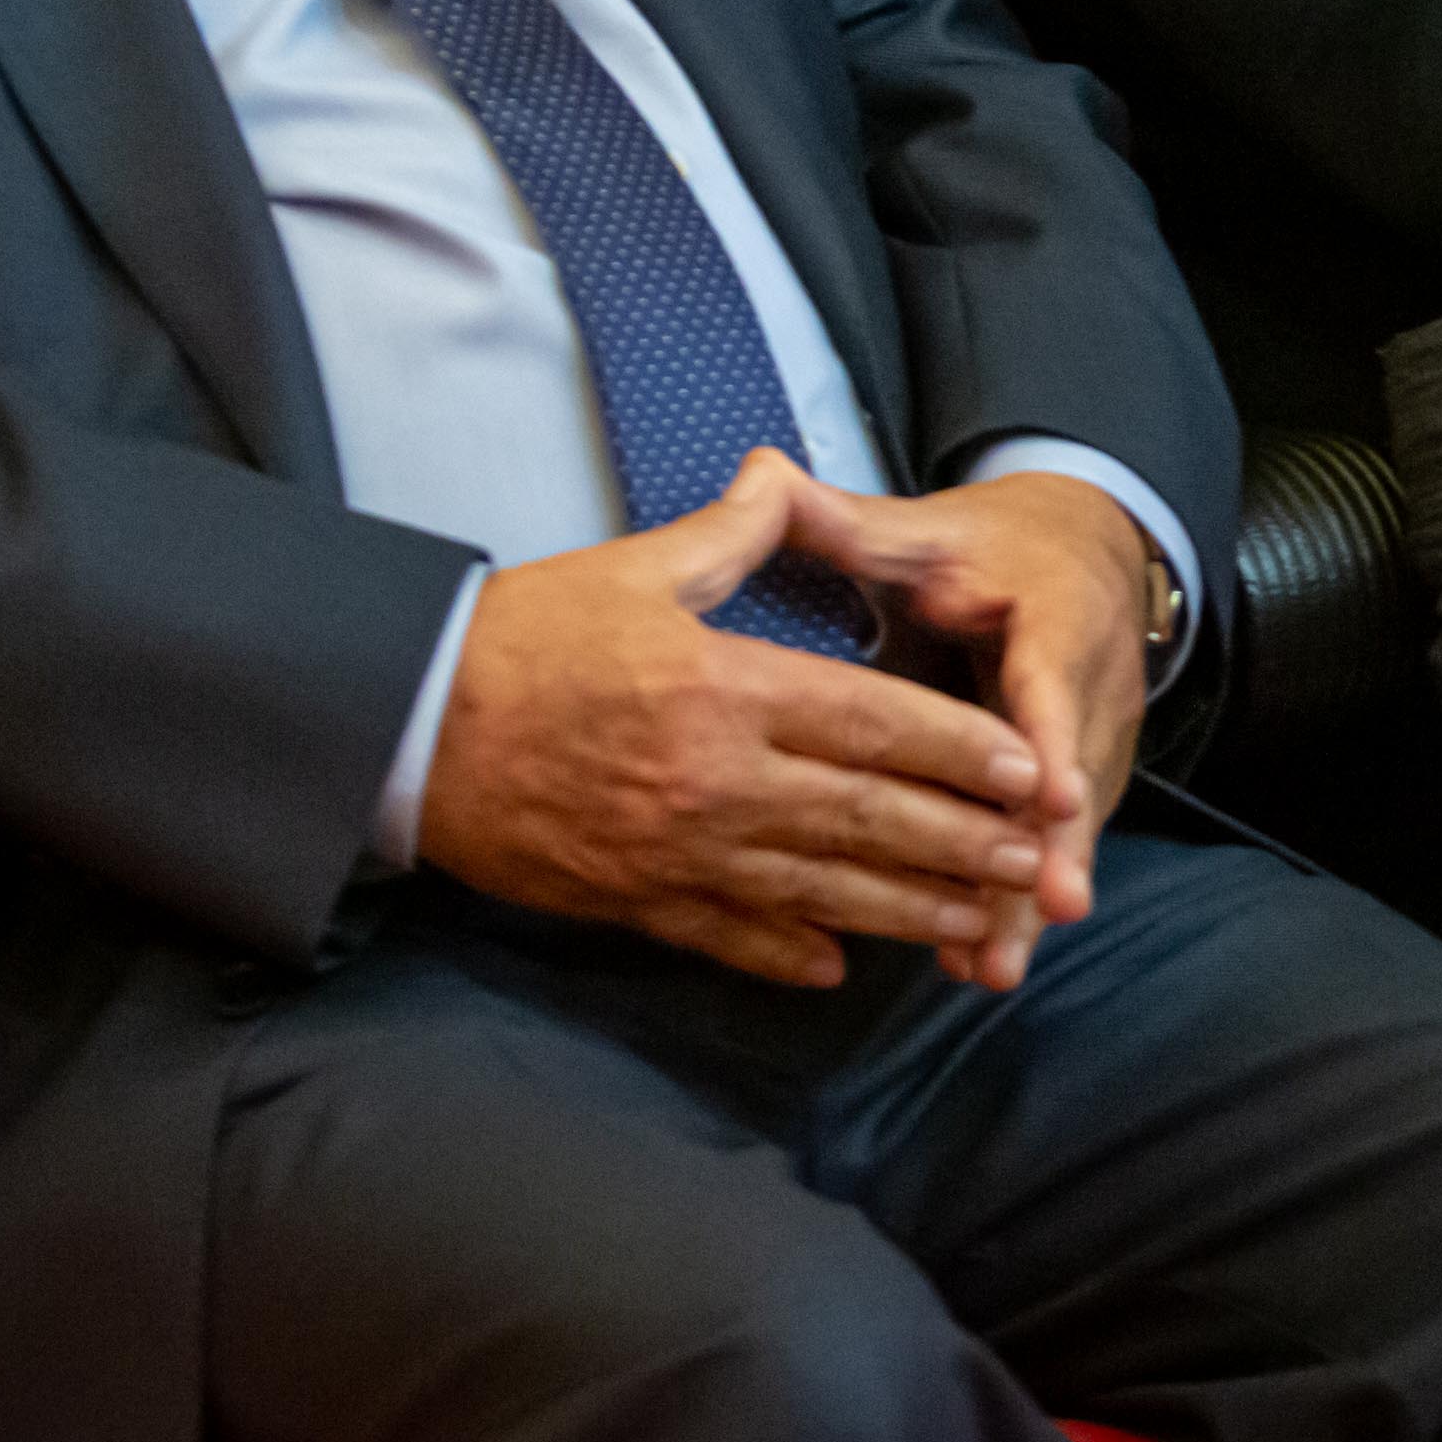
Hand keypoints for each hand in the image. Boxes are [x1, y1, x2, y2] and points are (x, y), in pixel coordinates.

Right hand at [412, 456, 1053, 985]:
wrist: (405, 726)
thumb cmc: (522, 637)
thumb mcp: (633, 569)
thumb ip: (729, 535)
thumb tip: (782, 474)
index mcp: (724, 688)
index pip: (869, 722)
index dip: (954, 749)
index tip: (1023, 769)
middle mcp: (714, 779)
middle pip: (864, 817)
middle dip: (960, 841)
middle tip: (1036, 859)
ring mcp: (676, 851)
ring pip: (818, 890)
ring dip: (907, 909)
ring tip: (982, 920)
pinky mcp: (632, 898)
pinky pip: (727, 936)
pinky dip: (789, 952)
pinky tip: (841, 967)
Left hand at [781, 468, 1154, 992]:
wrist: (1086, 555)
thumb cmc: (992, 547)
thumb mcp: (927, 531)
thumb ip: (846, 521)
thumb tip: (763, 476)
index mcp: (1057, 615)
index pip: (1056, 681)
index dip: (1055, 741)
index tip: (1053, 796)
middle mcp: (1090, 686)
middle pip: (1072, 780)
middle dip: (1053, 853)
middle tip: (1037, 914)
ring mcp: (1091, 743)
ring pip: (1063, 832)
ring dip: (1030, 899)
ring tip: (992, 968)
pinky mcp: (1076, 783)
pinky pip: (1047, 848)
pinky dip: (1014, 903)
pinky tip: (978, 963)